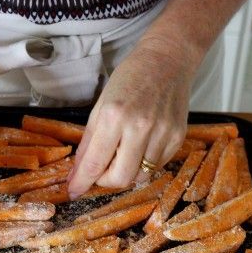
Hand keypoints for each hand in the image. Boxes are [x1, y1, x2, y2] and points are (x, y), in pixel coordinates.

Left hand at [67, 41, 194, 197]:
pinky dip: (143, 163)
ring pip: (140, 176)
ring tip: (122, 153)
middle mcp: (140, 127)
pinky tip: (140, 145)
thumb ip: (88, 142)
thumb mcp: (100, 106)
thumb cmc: (129, 79)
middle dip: (105, 181)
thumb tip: (77, 172)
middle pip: (120, 178)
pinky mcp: (178, 137)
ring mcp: (162, 133)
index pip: (94, 163)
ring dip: (125, 172)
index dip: (82, 182)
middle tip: (100, 170)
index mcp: (114, 116)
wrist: (167, 61)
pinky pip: (156, 166)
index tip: (73, 191)